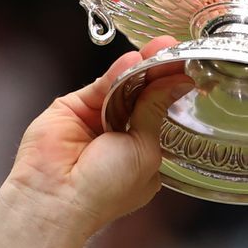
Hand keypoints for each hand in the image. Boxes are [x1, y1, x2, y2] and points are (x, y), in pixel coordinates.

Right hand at [1, 37, 189, 233]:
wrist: (59, 197)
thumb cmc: (105, 190)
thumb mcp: (144, 149)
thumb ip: (154, 111)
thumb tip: (177, 83)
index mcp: (142, 152)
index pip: (160, 112)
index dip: (172, 90)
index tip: (188, 69)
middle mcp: (120, 133)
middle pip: (143, 94)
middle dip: (158, 72)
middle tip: (174, 50)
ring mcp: (97, 118)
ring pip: (122, 86)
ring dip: (140, 67)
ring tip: (160, 49)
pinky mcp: (74, 106)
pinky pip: (101, 85)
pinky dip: (116, 72)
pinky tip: (132, 62)